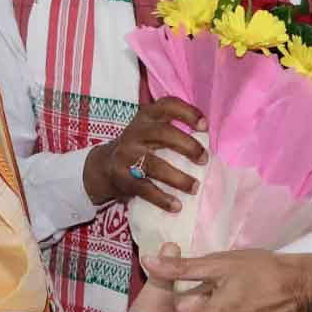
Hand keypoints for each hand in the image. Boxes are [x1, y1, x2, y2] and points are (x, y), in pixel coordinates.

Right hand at [83, 99, 207, 211]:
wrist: (103, 167)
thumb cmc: (140, 147)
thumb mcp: (151, 130)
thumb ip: (173, 130)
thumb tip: (208, 144)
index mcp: (147, 116)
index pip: (167, 105)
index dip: (188, 113)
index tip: (205, 126)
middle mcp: (135, 132)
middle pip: (163, 134)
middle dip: (188, 146)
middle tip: (204, 160)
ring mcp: (126, 155)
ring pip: (155, 165)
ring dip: (178, 178)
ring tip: (195, 187)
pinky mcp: (122, 177)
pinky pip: (144, 188)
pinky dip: (162, 198)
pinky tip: (176, 206)